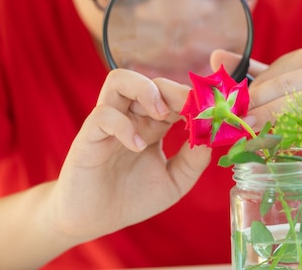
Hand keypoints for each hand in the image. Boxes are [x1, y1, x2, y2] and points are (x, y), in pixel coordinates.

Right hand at [49, 69, 211, 243]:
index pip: (173, 96)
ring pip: (119, 80)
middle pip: (152, 82)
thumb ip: (193, 160)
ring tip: (162, 115)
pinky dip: (124, 126)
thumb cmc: (131, 197)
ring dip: (145, 90)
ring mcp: (109, 123)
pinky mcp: (89, 136)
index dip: (194, 98)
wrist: (93, 221)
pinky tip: (137, 147)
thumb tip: (211, 136)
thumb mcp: (174, 182)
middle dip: (175, 91)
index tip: (213, 111)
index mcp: (152, 124)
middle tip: (192, 109)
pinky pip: (103, 115)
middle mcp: (131, 117)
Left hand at [210, 48, 301, 168]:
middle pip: (275, 93)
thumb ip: (253, 74)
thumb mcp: (287, 83)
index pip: (262, 80)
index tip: (223, 115)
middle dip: (251, 112)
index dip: (241, 100)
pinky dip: (290, 141)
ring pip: (292, 113)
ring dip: (267, 129)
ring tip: (247, 141)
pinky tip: (274, 148)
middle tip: (231, 129)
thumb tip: (215, 56)